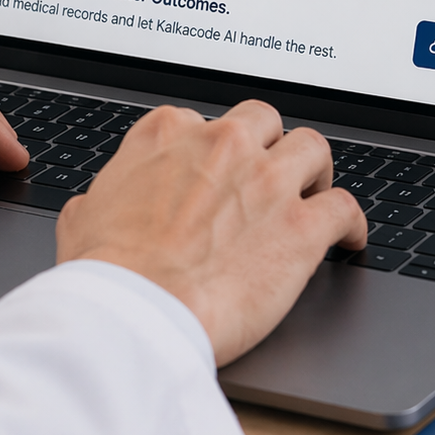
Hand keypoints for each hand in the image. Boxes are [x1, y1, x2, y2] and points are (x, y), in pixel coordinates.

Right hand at [55, 100, 367, 365]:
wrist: (136, 313)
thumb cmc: (105, 274)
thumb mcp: (82, 218)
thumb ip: (105, 196)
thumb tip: (103, 205)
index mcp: (168, 134)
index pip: (202, 122)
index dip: (212, 152)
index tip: (216, 174)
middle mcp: (223, 145)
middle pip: (264, 122)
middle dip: (268, 146)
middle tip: (266, 177)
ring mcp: (267, 181)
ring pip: (313, 148)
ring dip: (314, 171)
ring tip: (313, 192)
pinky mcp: (301, 226)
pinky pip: (346, 207)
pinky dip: (352, 222)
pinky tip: (349, 237)